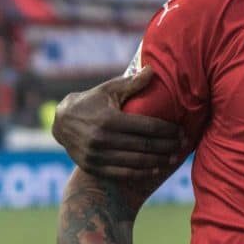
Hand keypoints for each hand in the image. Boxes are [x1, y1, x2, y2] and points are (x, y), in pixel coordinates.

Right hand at [56, 68, 187, 181]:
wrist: (60, 122)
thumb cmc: (91, 102)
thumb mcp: (109, 89)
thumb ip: (132, 82)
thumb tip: (152, 69)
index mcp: (109, 119)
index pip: (147, 127)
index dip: (168, 131)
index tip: (182, 131)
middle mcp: (102, 139)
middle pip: (145, 146)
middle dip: (168, 146)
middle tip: (183, 144)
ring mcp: (97, 155)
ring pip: (137, 162)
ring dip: (159, 161)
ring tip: (174, 158)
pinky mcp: (92, 167)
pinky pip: (122, 173)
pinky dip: (142, 172)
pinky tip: (156, 168)